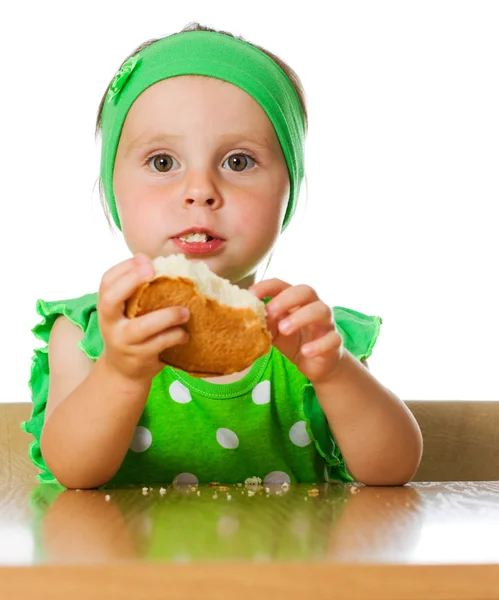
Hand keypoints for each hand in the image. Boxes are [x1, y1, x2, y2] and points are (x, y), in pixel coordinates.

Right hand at [97, 253, 189, 382]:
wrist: (123, 373)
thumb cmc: (130, 334)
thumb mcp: (126, 313)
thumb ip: (137, 293)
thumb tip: (160, 263)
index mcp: (107, 308)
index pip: (106, 282)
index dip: (124, 268)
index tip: (144, 258)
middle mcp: (111, 324)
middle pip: (111, 300)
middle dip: (131, 281)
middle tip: (153, 270)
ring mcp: (124, 342)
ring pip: (142, 326)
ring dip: (167, 316)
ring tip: (185, 311)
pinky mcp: (140, 357)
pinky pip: (161, 343)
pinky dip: (176, 336)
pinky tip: (185, 333)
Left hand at [249, 278, 342, 384]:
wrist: (317, 363)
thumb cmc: (293, 340)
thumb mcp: (273, 331)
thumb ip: (263, 321)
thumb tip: (244, 315)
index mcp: (295, 300)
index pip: (282, 285)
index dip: (266, 287)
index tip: (251, 295)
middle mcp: (313, 306)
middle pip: (306, 291)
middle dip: (286, 299)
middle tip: (269, 312)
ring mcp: (326, 323)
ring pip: (321, 310)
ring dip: (301, 318)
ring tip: (283, 330)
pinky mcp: (335, 342)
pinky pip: (332, 339)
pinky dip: (318, 345)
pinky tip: (305, 352)